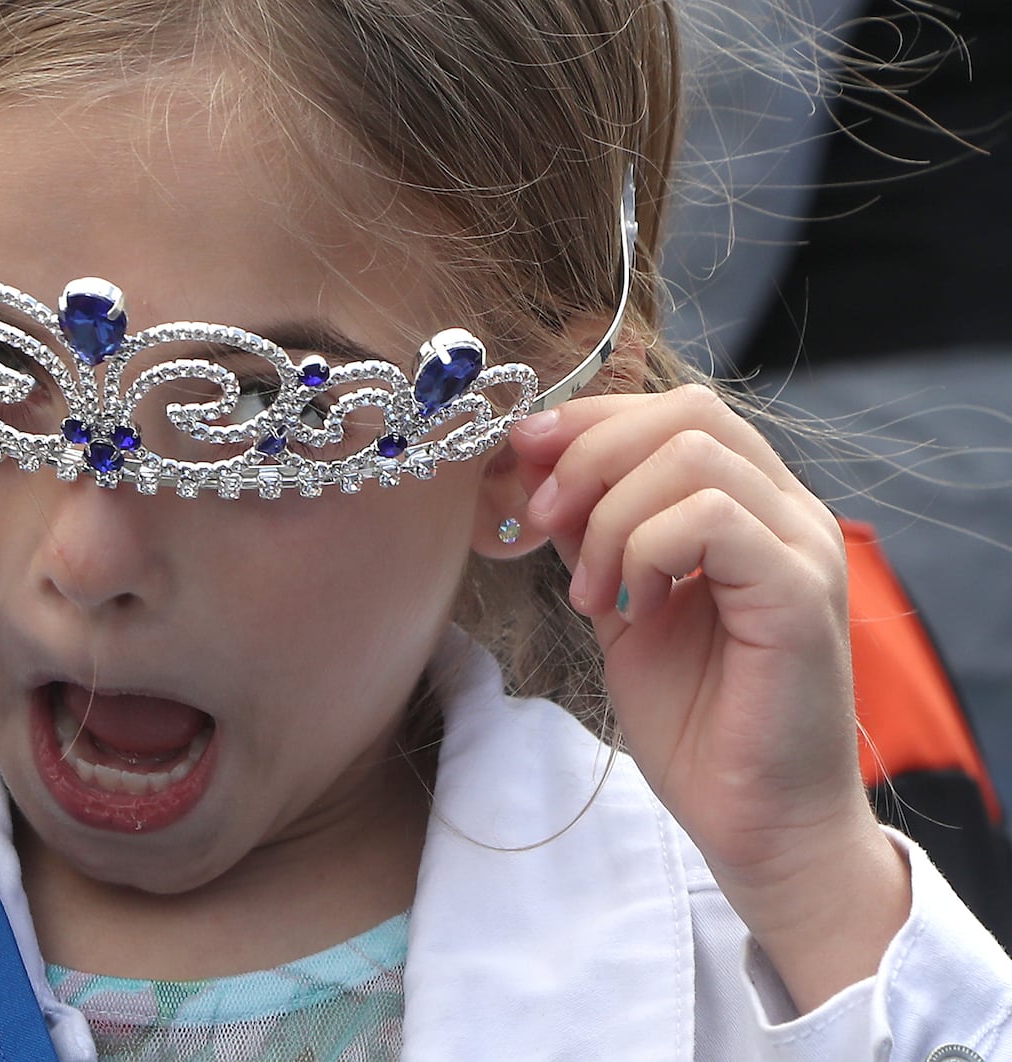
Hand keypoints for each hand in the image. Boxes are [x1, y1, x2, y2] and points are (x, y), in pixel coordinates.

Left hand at [509, 384, 907, 1008]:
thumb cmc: (695, 723)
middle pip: (688, 413)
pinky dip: (644, 550)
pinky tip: (629, 608)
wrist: (754, 822)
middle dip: (591, 451)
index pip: (678, 412)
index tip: (522, 456)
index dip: (590, 419)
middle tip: (541, 519)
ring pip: (694, 454)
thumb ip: (591, 534)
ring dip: (611, 514)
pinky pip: (711, 517)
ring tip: (589, 591)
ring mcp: (801, 548)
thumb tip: (533, 464)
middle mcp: (788, 514)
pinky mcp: (801, 593)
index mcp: (751, 508)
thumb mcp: (619, 605)